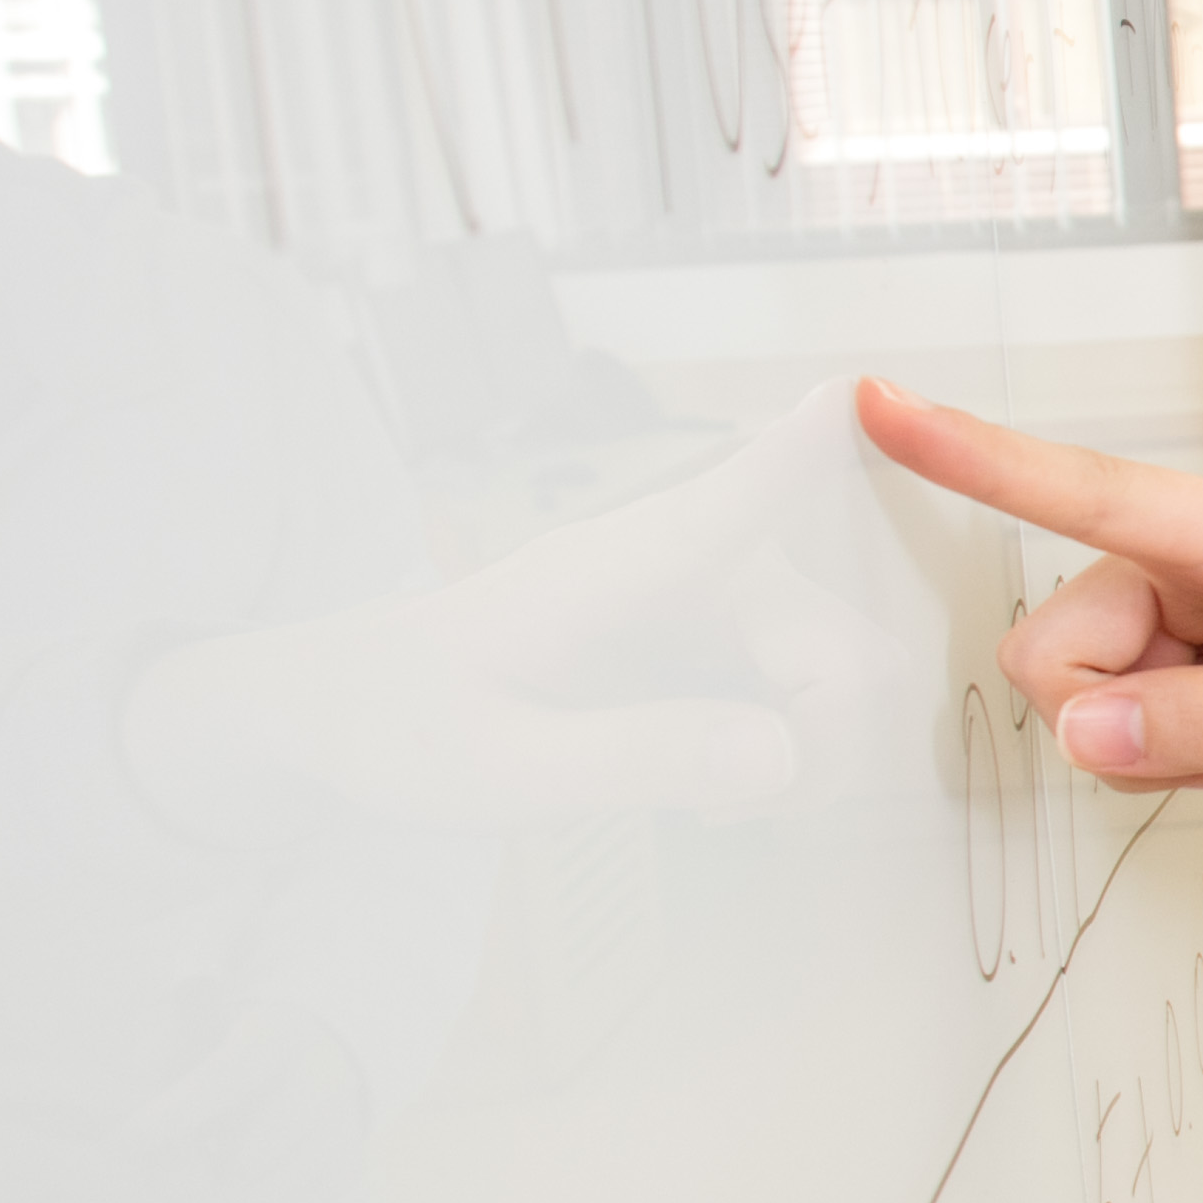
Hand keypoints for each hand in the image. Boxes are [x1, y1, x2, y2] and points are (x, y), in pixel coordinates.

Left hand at [124, 389, 900, 836]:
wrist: (346, 714)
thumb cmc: (397, 720)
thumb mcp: (495, 765)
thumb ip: (632, 757)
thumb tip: (780, 753)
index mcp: (614, 569)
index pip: (726, 500)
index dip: (798, 454)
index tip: (856, 393)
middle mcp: (683, 571)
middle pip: (833, 644)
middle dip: (826, 739)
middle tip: (746, 809)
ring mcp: (706, 607)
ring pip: (838, 677)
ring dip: (812, 754)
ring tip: (720, 803)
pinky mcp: (712, 646)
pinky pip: (804, 700)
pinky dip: (790, 757)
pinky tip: (720, 788)